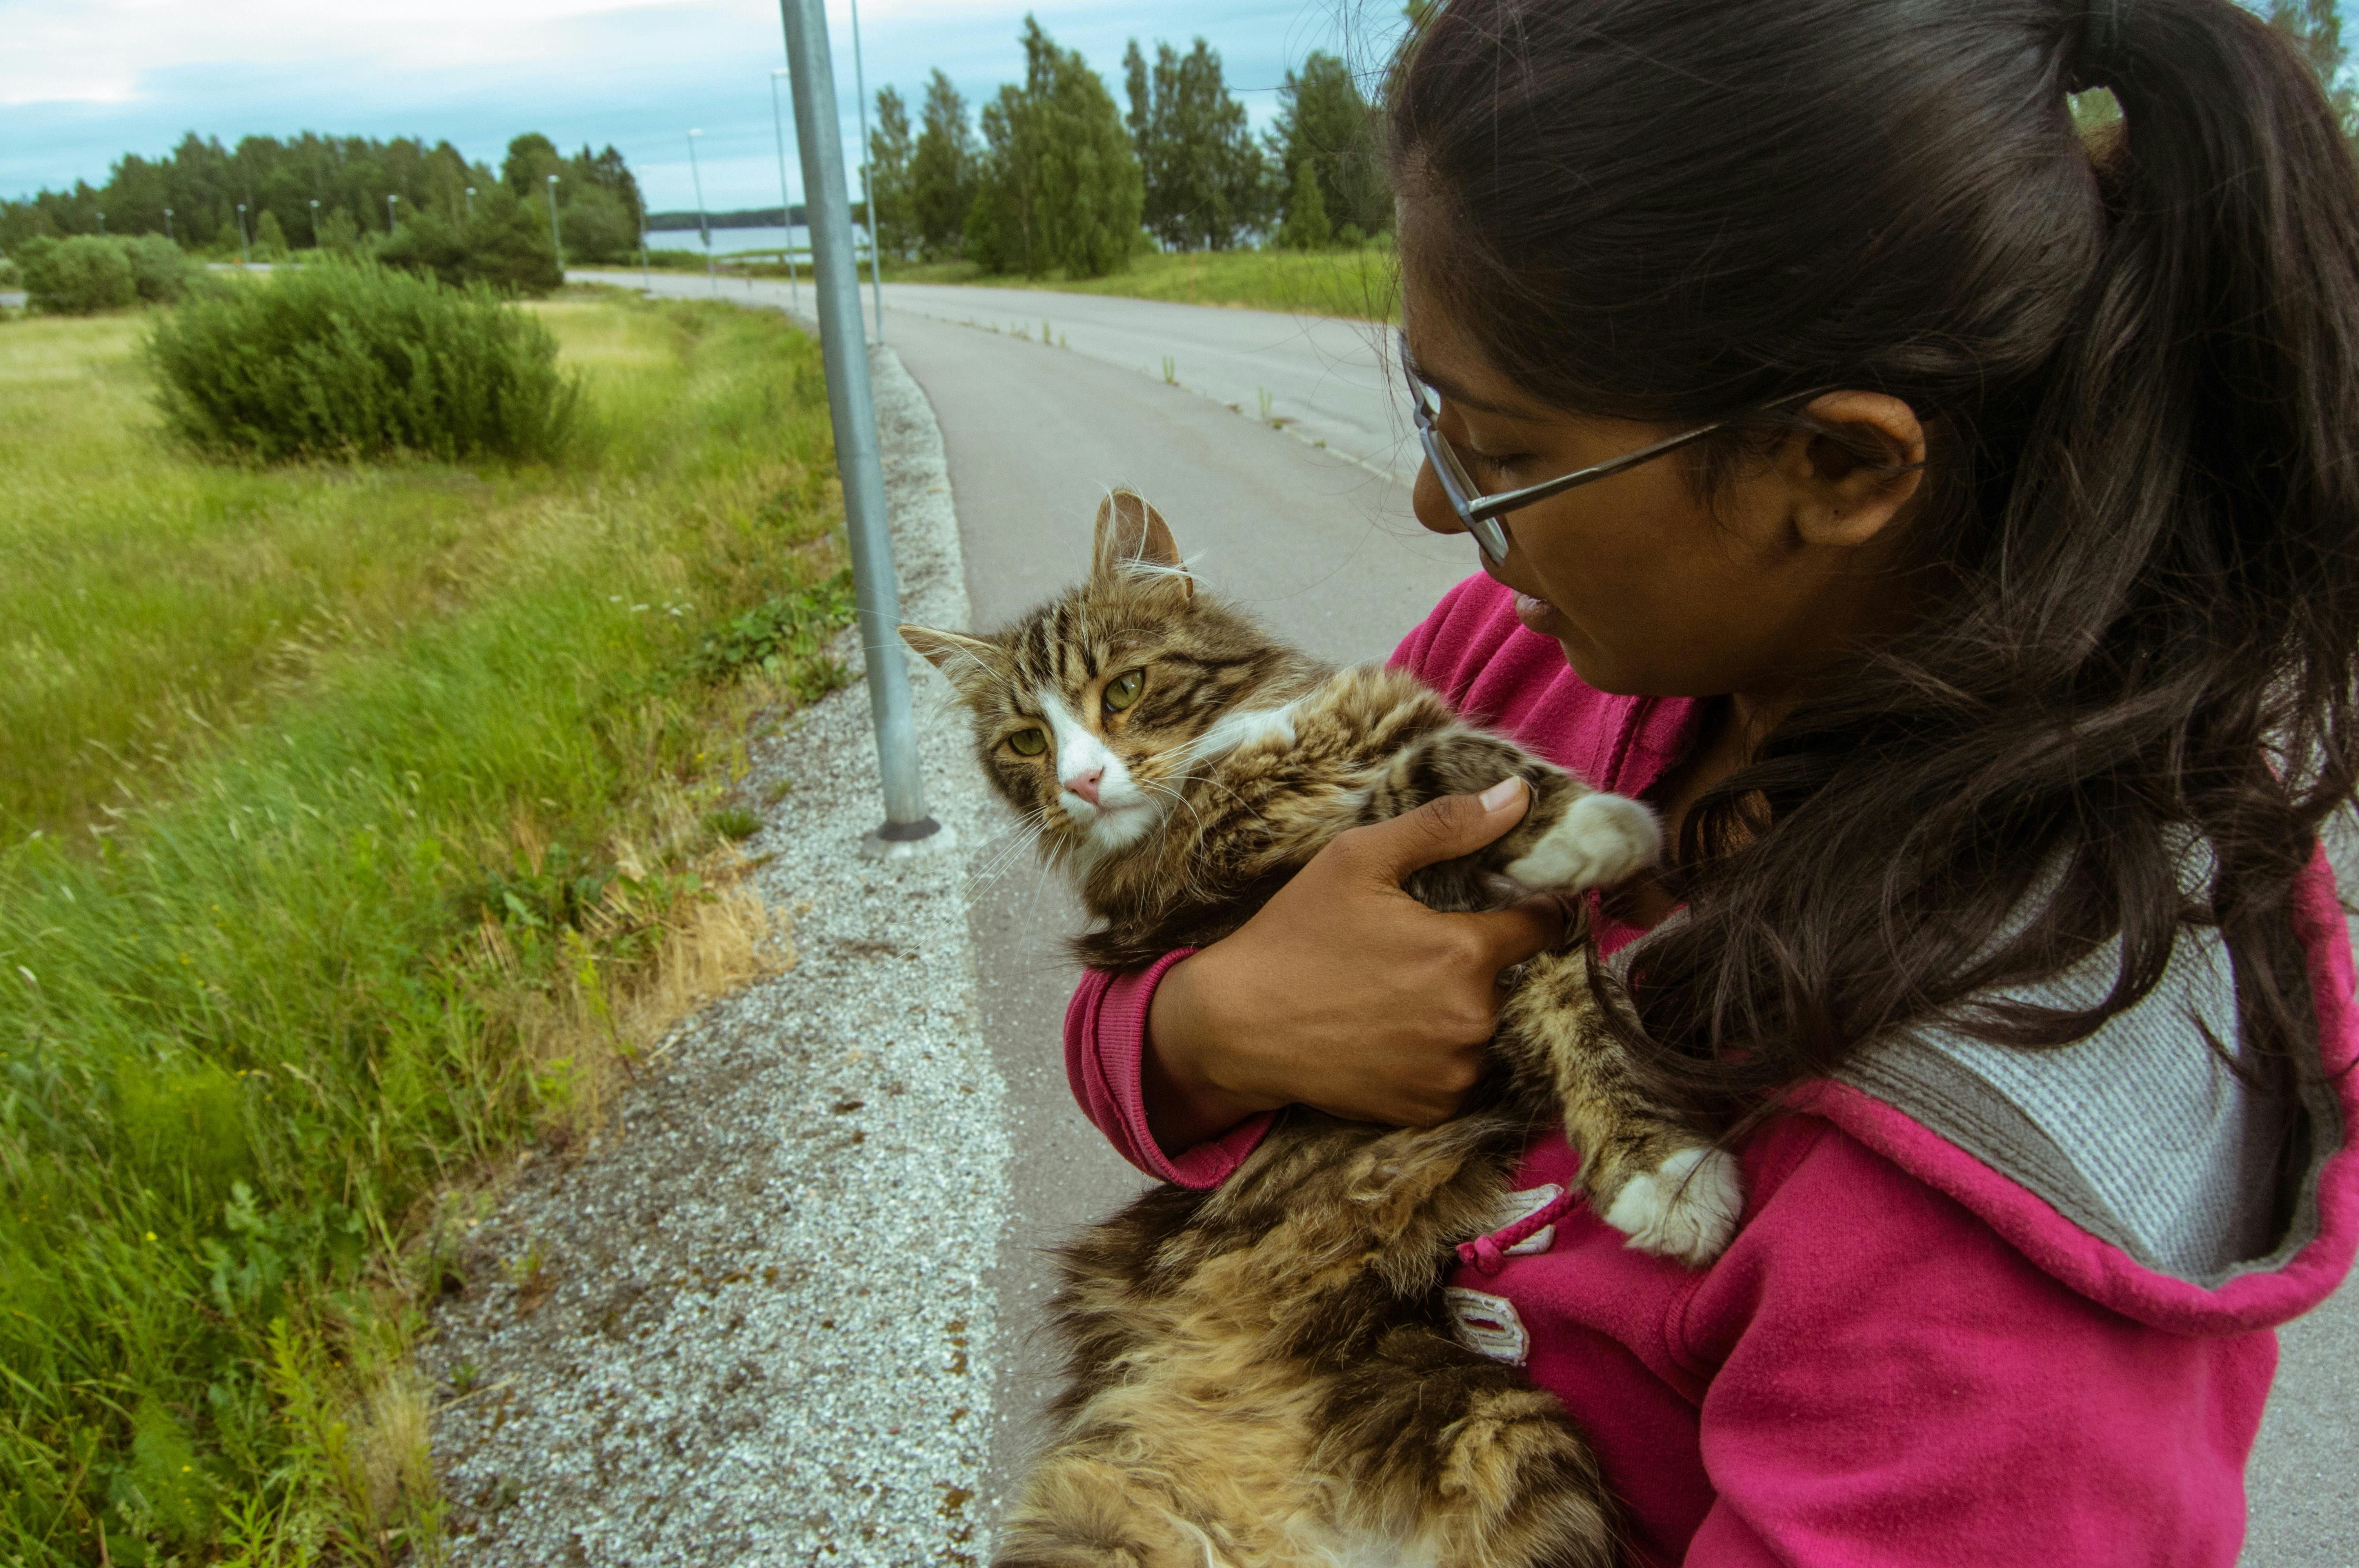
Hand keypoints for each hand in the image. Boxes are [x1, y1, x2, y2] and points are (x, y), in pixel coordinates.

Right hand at [1141, 777, 1568, 1148]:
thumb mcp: (1357, 859)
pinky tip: (1390, 1032)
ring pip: (1484, 1026)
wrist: (1236, 1027)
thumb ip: (1445, 827)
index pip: (1541, 925)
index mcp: (1464, 953)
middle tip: (1414, 950)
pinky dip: (1436, 1054)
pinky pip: (1459, 1072)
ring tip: (1395, 993)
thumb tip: (1519, 795)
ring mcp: (1453, 1071)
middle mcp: (1472, 1019)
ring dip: (1457, 1009)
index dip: (1527, 907)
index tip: (1503, 903)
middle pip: (1508, 978)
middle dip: (1476, 962)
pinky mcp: (1432, 1108)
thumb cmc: (1294, 935)